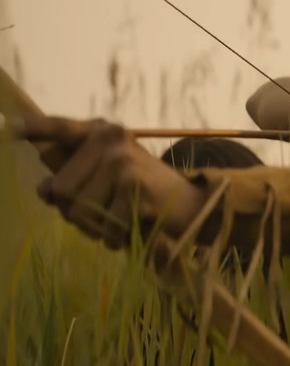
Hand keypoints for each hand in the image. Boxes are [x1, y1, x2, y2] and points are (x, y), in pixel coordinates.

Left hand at [15, 116, 207, 248]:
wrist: (195, 205)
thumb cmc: (145, 193)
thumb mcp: (111, 176)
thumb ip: (78, 177)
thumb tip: (44, 191)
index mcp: (103, 132)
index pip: (61, 129)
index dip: (35, 129)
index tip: (10, 129)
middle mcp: (110, 140)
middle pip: (59, 190)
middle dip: (75, 212)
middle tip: (104, 213)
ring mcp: (121, 162)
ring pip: (78, 210)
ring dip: (96, 227)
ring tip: (120, 220)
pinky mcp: (133, 188)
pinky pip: (103, 225)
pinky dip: (115, 236)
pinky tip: (133, 227)